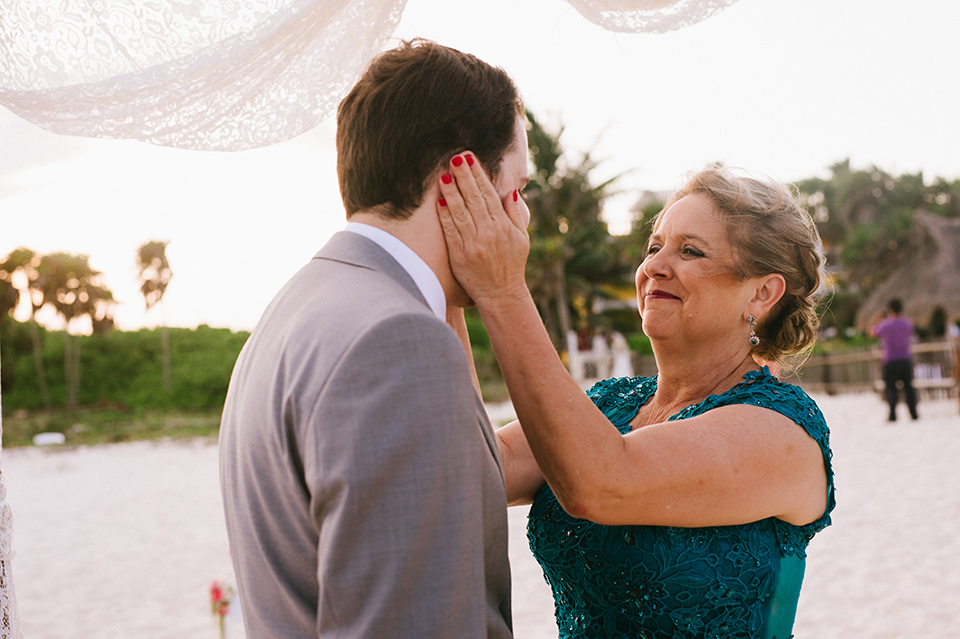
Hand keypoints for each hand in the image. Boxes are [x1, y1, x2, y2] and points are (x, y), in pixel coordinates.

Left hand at [437, 153, 530, 306]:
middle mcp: (488, 232)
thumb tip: (511, 192)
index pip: (488, 194)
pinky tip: (439, 201)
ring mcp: (473, 244)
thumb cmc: (512, 265)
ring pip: (460, 212)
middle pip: (473, 199)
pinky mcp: (460, 256)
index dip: (478, 175)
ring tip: (443, 174)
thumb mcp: (522, 239)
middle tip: (454, 157)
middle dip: (463, 176)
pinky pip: (451, 232)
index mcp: (503, 226)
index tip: (469, 158)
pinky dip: (445, 216)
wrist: (501, 295)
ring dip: (451, 192)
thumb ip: (515, 214)